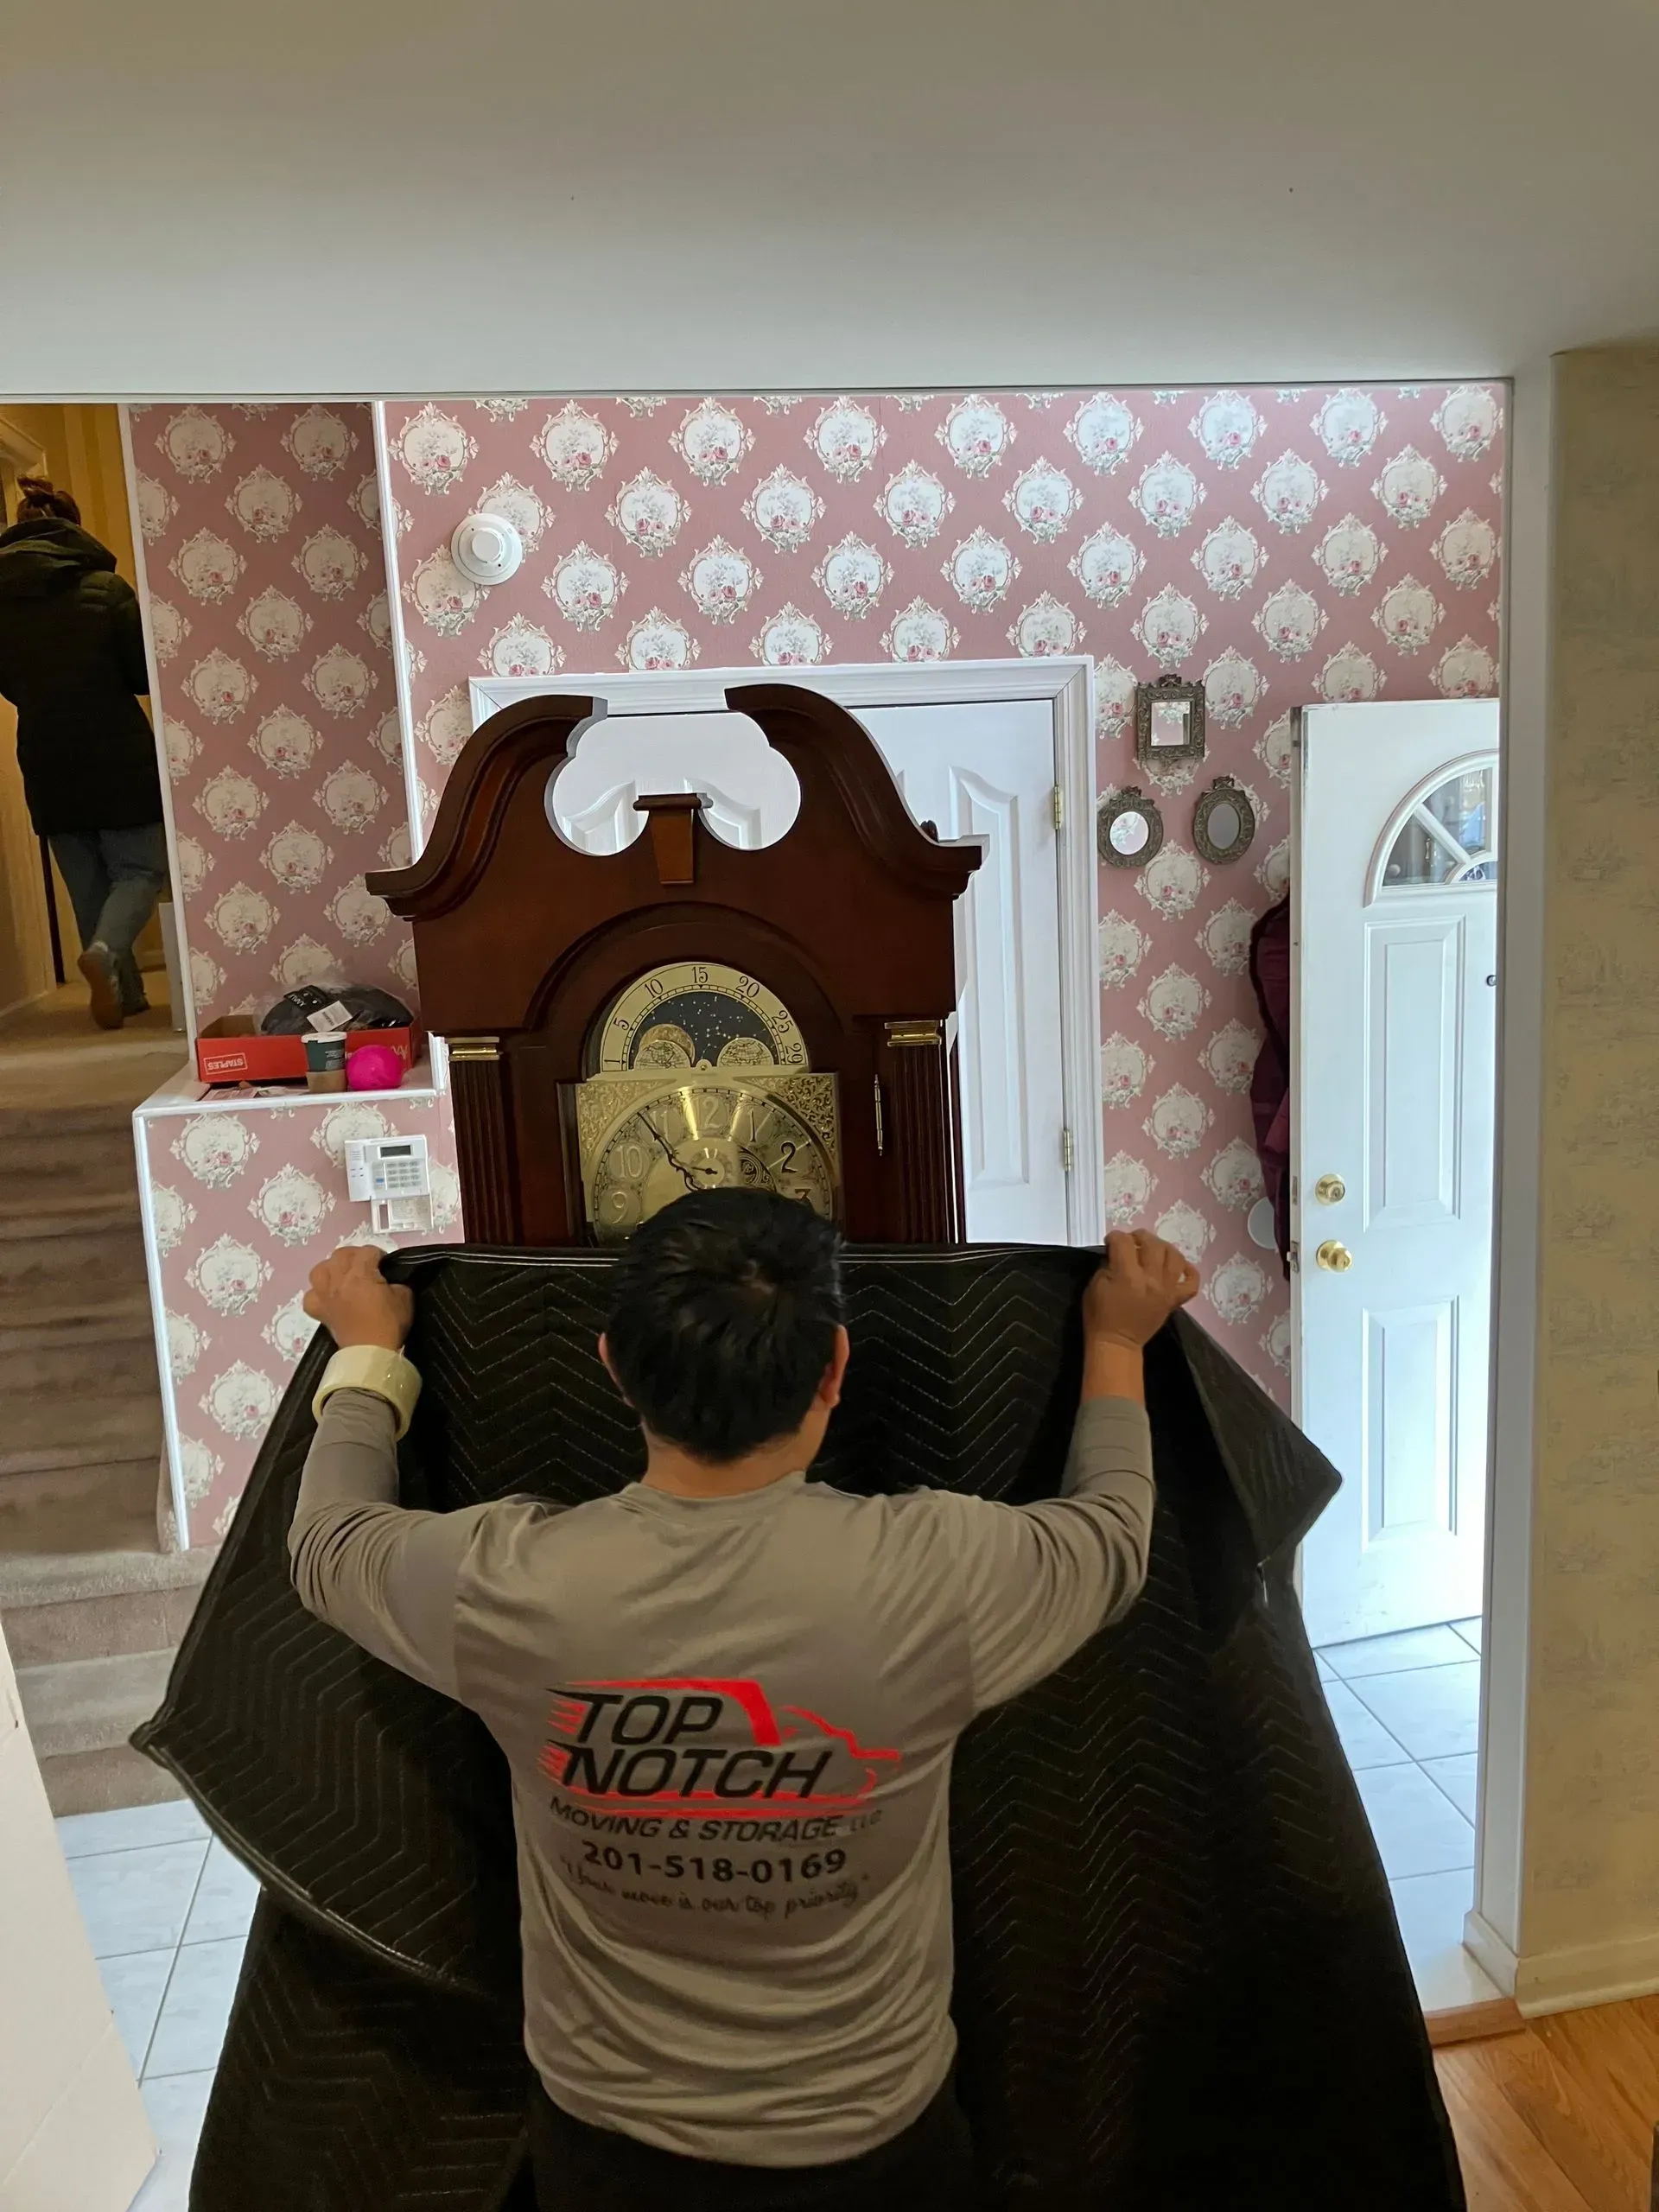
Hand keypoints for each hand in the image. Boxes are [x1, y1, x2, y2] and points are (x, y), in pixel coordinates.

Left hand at [303, 1244, 413, 1352]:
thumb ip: (396, 1282)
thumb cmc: (389, 1324)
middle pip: (341, 1254)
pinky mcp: (319, 1311)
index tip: (386, 1266)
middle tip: (367, 1267)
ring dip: (332, 1269)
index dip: (379, 1255)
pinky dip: (318, 1294)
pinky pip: (310, 1296)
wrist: (371, 1353)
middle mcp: (338, 1280)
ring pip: (319, 1270)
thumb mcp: (405, 1297)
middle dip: (356, 1256)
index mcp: (360, 1274)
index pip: (367, 1251)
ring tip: (343, 1276)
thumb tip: (388, 1281)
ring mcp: (325, 1295)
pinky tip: (328, 1297)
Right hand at [1083, 1230, 1199, 1350]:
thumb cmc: (1100, 1316)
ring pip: (1175, 1257)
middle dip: (1140, 1236)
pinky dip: (1189, 1271)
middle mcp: (1151, 1279)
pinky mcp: (1174, 1300)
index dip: (1115, 1237)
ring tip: (1154, 1249)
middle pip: (1153, 1244)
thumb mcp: (1094, 1286)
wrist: (1117, 1344)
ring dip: (1164, 1247)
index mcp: (1127, 1275)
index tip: (1110, 1242)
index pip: (1124, 1242)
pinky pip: (1191, 1283)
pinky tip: (1179, 1267)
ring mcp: (1166, 1290)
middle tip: (1132, 1241)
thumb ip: (1107, 1265)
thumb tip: (1117, 1253)